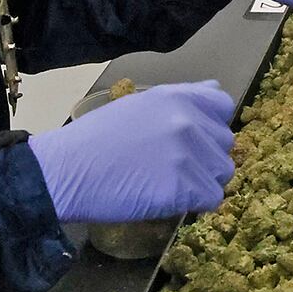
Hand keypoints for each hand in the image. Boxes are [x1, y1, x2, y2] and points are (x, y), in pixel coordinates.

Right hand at [27, 82, 235, 222]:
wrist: (68, 171)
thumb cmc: (96, 139)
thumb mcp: (141, 103)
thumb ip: (182, 98)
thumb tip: (215, 88)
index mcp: (178, 97)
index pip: (223, 106)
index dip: (211, 125)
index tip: (194, 140)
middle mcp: (188, 120)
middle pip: (224, 144)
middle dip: (205, 157)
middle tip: (172, 167)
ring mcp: (188, 154)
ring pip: (222, 172)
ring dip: (202, 182)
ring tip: (169, 184)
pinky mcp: (184, 187)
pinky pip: (211, 198)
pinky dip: (194, 204)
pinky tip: (168, 199)